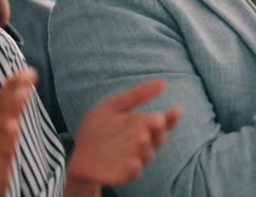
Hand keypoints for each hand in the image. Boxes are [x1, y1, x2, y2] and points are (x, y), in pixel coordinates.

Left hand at [66, 79, 180, 192]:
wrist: (79, 154)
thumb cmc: (99, 128)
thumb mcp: (114, 106)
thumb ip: (137, 95)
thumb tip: (163, 82)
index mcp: (144, 125)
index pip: (164, 122)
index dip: (172, 117)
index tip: (176, 109)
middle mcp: (143, 143)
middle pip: (159, 137)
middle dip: (158, 130)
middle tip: (156, 120)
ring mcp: (135, 159)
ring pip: (147, 154)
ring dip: (146, 147)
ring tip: (141, 136)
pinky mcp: (123, 174)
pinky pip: (132, 173)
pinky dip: (134, 169)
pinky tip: (133, 162)